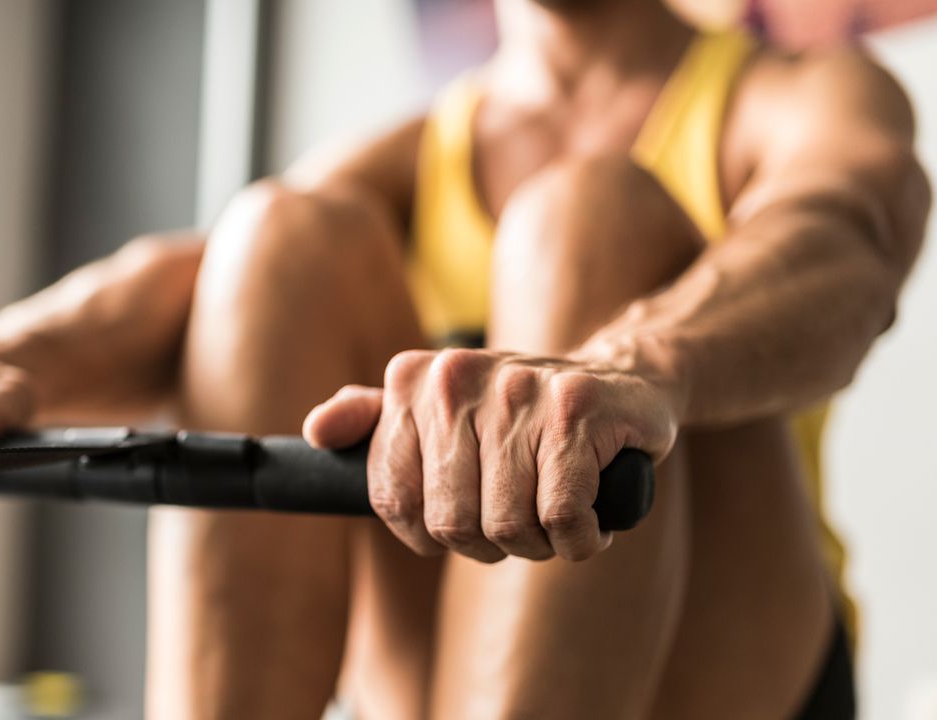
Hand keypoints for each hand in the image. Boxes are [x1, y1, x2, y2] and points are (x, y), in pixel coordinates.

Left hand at [304, 349, 677, 561]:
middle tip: (519, 517)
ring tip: (556, 512)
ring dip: (539, 544)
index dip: (430, 534)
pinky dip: (579, 538)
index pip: (394, 501)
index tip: (464, 518)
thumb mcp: (438, 408)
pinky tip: (589, 517)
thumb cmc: (519, 413)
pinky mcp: (577, 408)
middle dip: (489, 544)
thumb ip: (374, 421)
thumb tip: (316, 433)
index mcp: (413, 380)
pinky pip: (562, 517)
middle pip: (451, 523)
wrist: (620, 378)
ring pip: (508, 525)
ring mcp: (518, 389)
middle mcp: (457, 377)